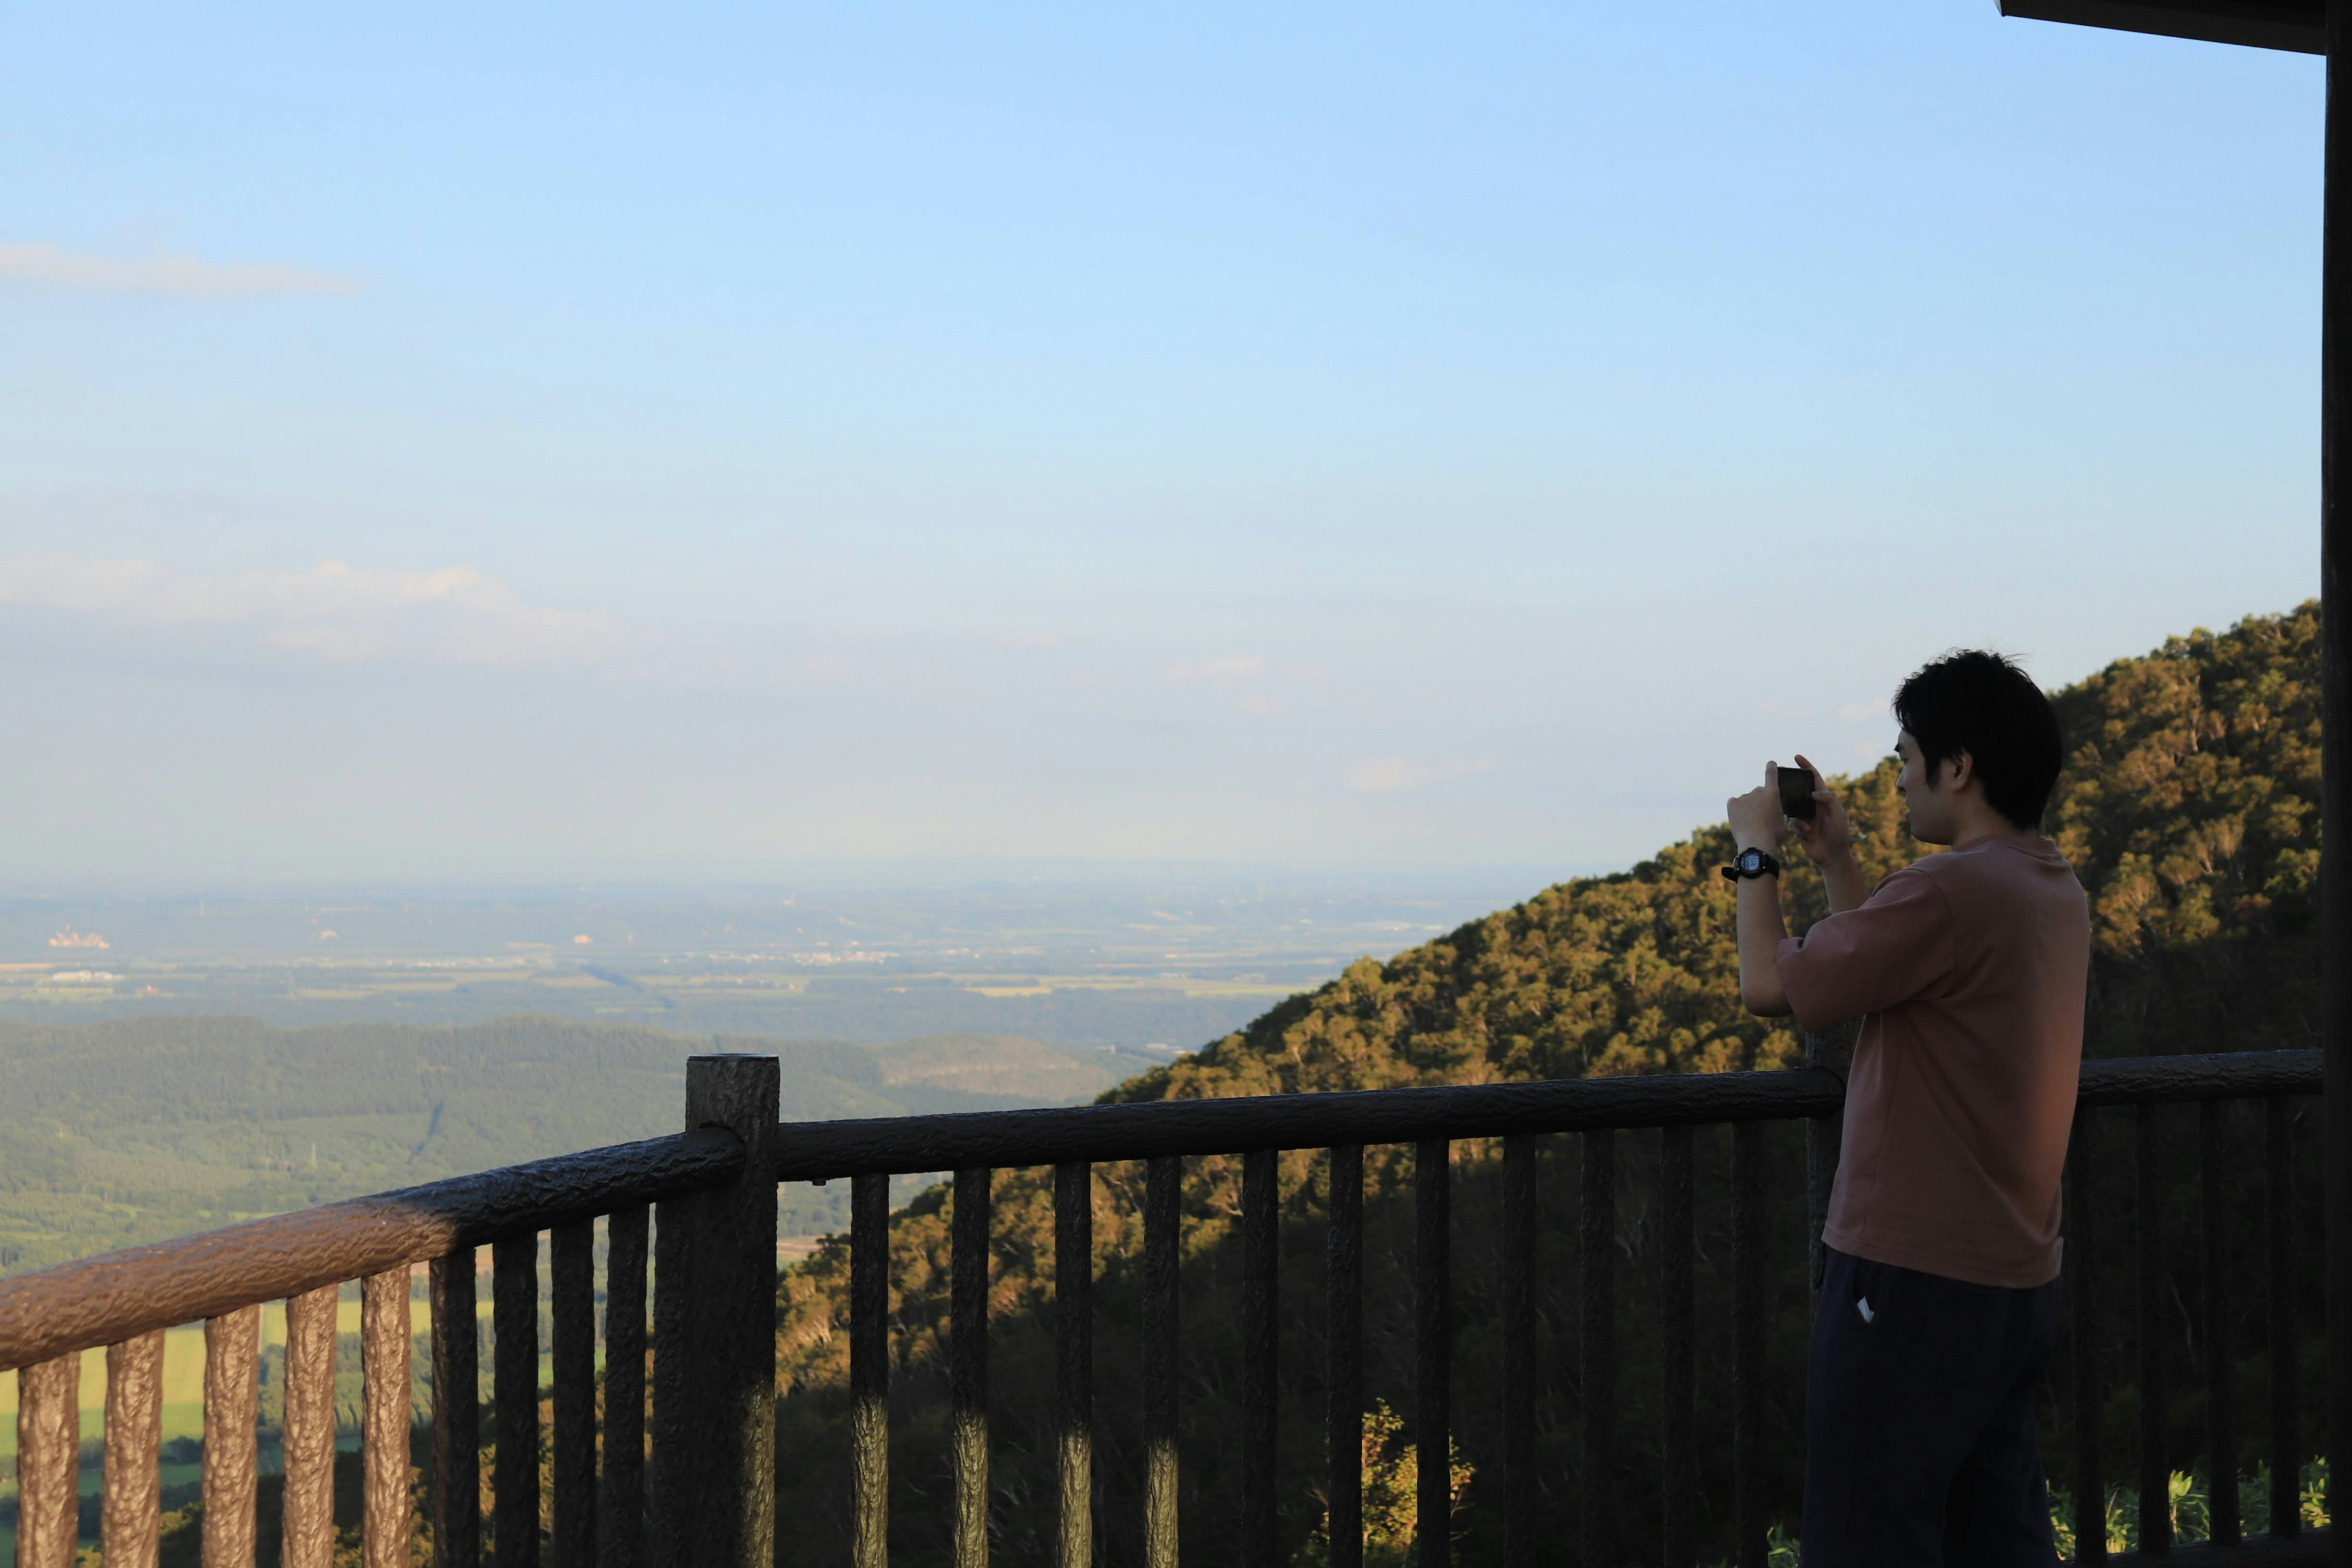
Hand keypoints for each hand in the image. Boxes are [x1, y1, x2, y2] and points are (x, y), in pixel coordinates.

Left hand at [1727, 762, 1784, 851]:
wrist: (1756, 843)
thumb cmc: (1772, 834)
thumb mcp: (1783, 822)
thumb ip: (1780, 812)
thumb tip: (1776, 812)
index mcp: (1772, 793)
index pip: (1771, 774)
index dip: (1771, 767)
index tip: (1770, 763)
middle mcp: (1757, 791)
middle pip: (1758, 793)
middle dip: (1759, 802)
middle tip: (1760, 819)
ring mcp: (1744, 796)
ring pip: (1746, 801)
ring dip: (1748, 808)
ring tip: (1750, 824)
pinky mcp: (1732, 803)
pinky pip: (1734, 803)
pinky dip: (1736, 810)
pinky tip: (1740, 820)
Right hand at [1787, 751, 1853, 866]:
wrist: (1832, 856)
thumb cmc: (1839, 833)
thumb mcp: (1838, 814)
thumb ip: (1828, 799)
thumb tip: (1813, 792)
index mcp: (1825, 799)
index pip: (1814, 778)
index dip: (1806, 767)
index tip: (1797, 757)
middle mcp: (1814, 805)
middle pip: (1799, 792)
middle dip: (1793, 791)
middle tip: (1785, 790)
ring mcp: (1806, 816)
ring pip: (1792, 809)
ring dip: (1798, 819)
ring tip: (1809, 828)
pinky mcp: (1799, 827)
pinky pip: (1792, 823)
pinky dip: (1799, 829)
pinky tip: (1808, 835)